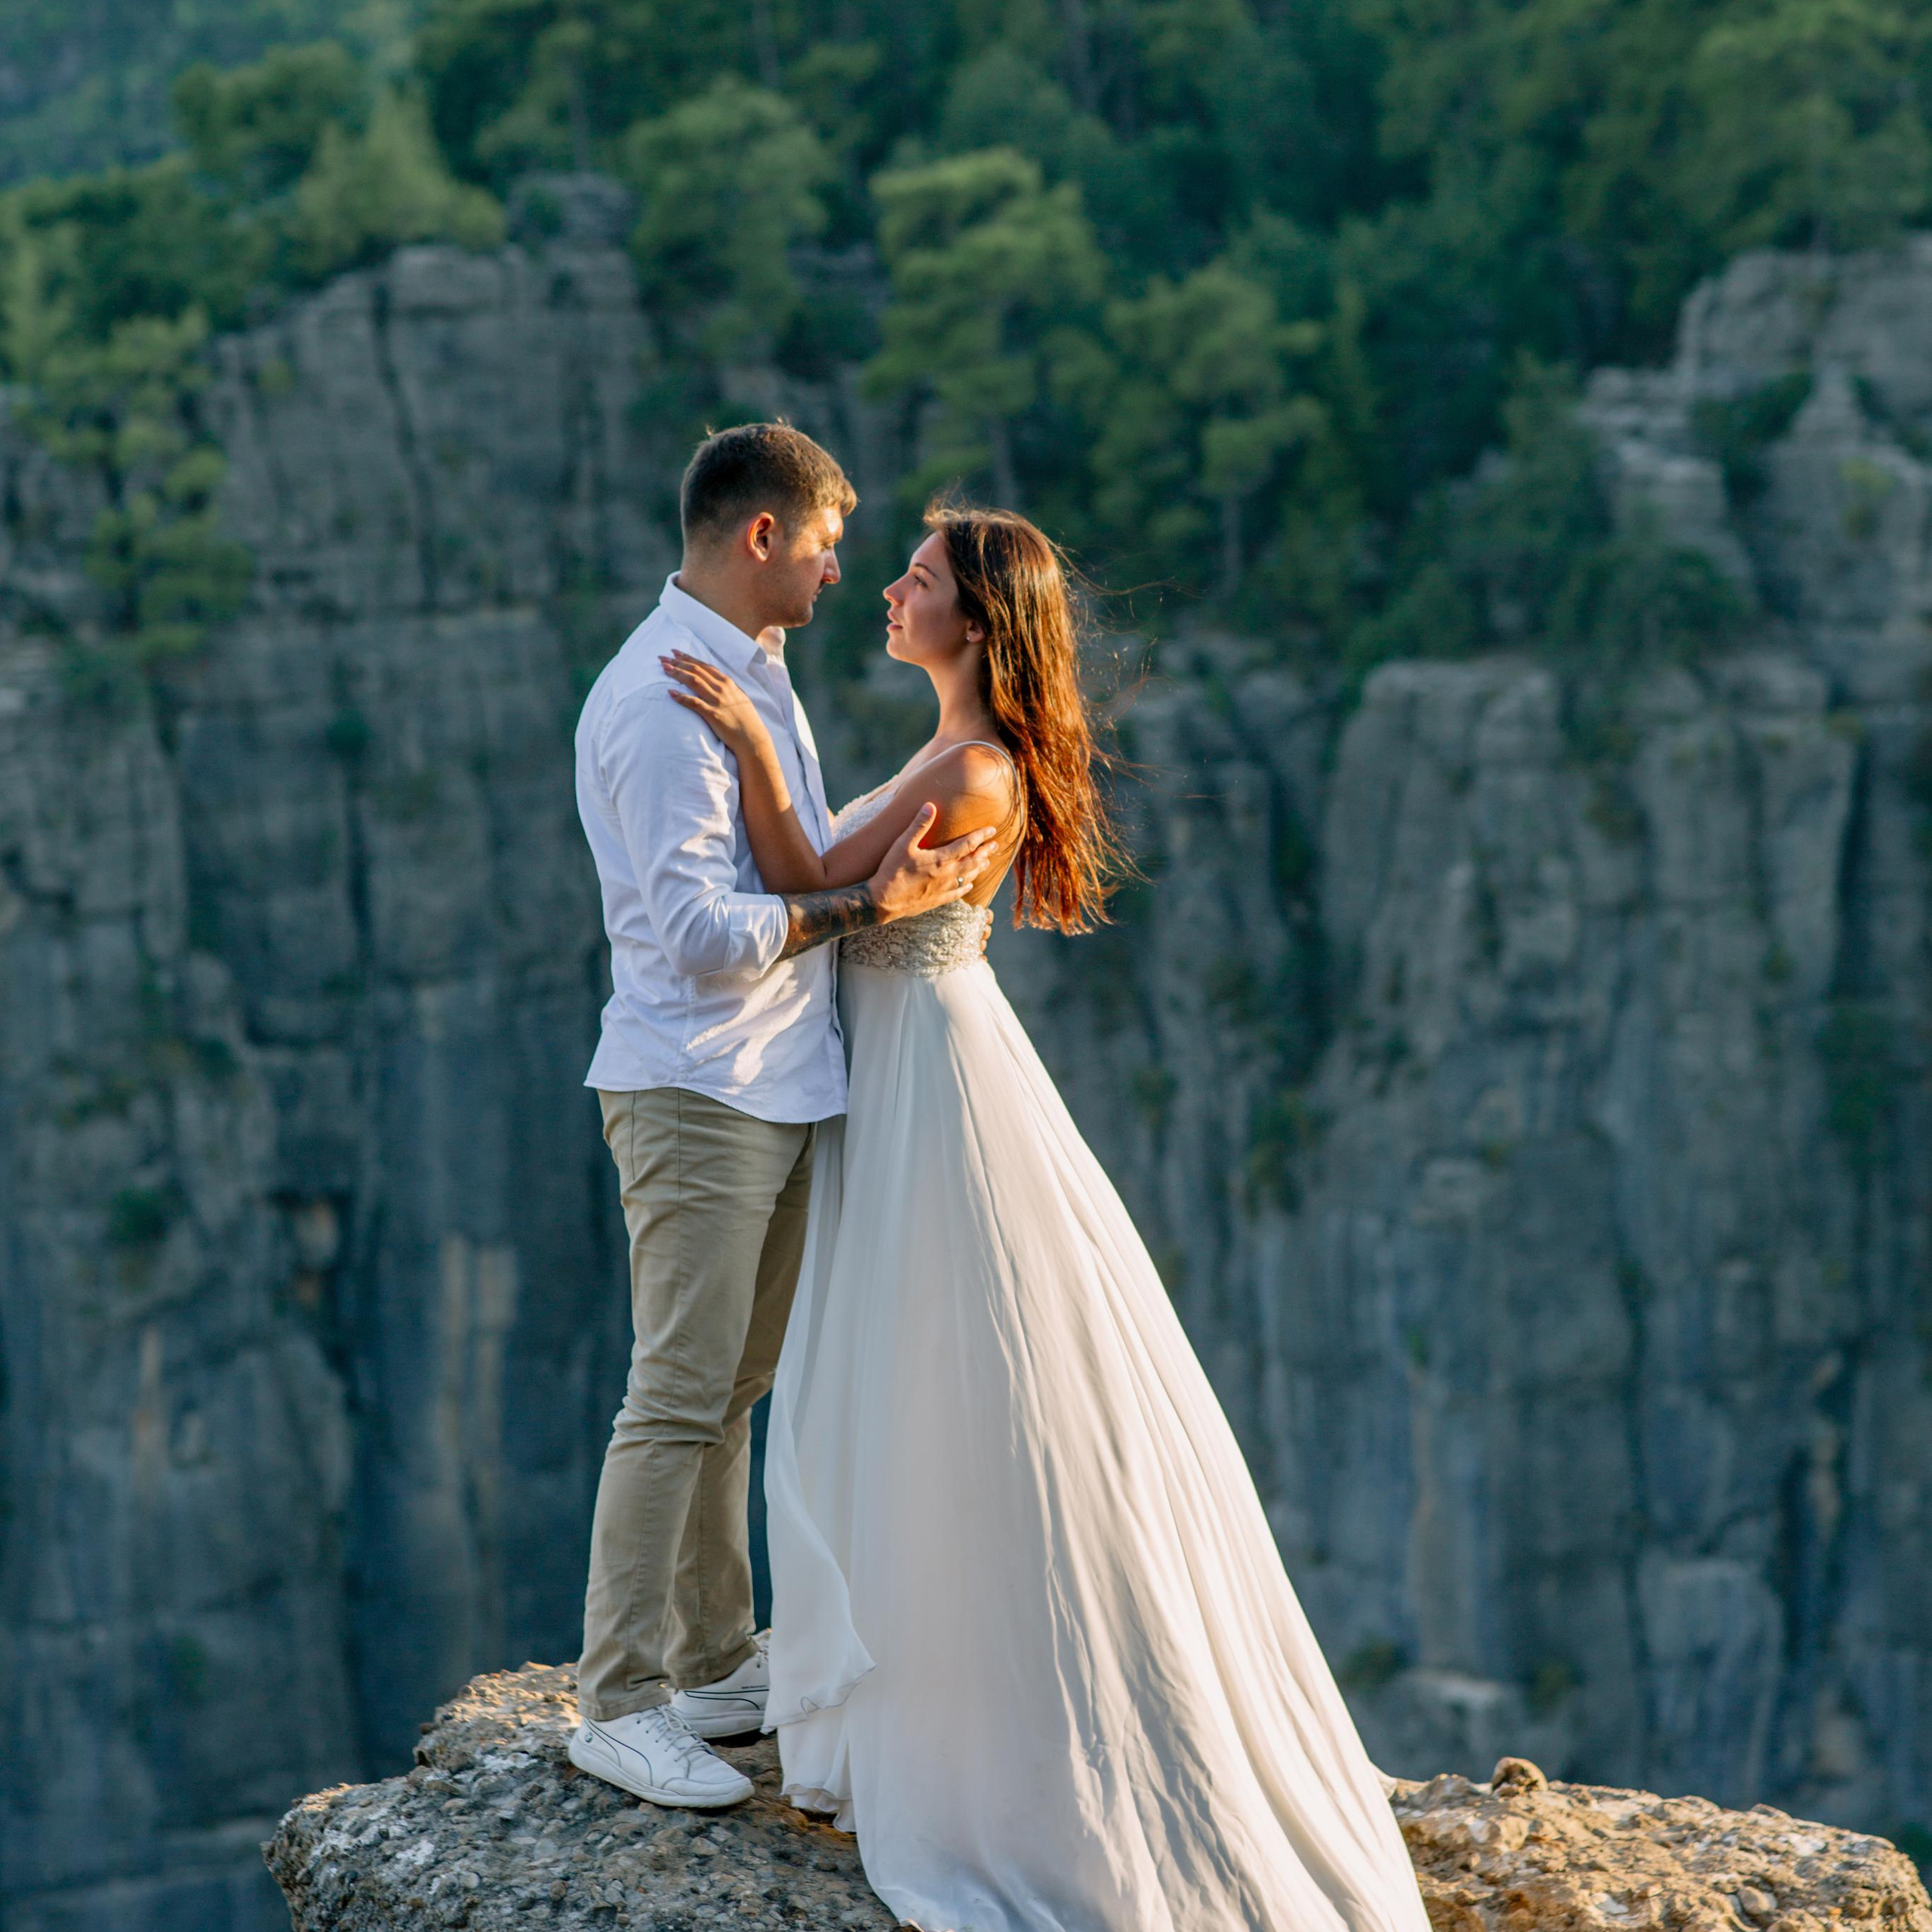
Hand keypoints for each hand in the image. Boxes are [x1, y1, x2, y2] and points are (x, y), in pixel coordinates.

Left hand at [663, 650, 769, 756]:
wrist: (752, 738)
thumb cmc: (746, 720)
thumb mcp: (739, 698)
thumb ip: (727, 688)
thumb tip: (717, 681)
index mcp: (727, 682)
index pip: (704, 665)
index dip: (688, 657)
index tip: (675, 652)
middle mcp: (722, 688)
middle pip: (696, 670)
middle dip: (678, 662)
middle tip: (662, 658)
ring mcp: (718, 701)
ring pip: (694, 681)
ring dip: (677, 673)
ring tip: (664, 668)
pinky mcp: (713, 714)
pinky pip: (694, 703)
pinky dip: (682, 697)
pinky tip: (670, 692)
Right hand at [869, 803, 998, 922]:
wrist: (883, 901)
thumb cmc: (892, 871)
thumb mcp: (903, 844)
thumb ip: (919, 825)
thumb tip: (930, 805)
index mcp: (940, 859)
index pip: (967, 845)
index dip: (981, 836)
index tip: (992, 830)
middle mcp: (946, 874)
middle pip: (973, 861)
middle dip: (985, 852)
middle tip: (995, 845)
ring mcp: (943, 889)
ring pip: (968, 877)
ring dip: (979, 868)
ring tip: (987, 862)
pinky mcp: (937, 900)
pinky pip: (958, 893)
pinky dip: (966, 887)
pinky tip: (970, 885)